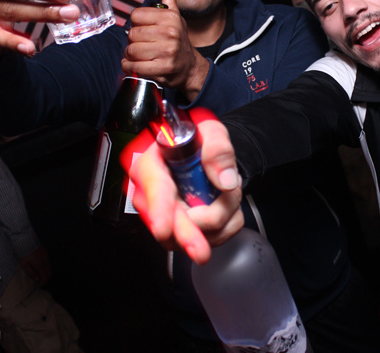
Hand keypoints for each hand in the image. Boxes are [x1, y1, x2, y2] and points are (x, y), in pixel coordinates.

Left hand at [19, 245, 51, 286]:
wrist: (27, 241)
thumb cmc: (24, 254)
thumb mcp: (25, 264)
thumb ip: (31, 272)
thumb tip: (37, 279)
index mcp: (40, 266)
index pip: (45, 277)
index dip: (43, 283)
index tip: (38, 285)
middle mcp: (45, 262)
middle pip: (49, 273)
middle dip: (45, 278)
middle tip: (39, 281)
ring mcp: (46, 257)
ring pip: (49, 267)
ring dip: (46, 272)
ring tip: (39, 274)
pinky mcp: (45, 253)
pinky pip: (48, 262)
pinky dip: (46, 266)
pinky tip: (40, 265)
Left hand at [122, 0, 210, 100]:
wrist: (189, 67)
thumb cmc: (178, 39)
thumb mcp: (174, 15)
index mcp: (170, 18)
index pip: (136, 16)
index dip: (137, 24)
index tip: (146, 29)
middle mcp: (170, 33)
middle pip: (132, 34)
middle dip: (134, 41)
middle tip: (144, 44)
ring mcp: (167, 52)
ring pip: (132, 51)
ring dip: (132, 56)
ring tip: (142, 55)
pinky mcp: (163, 69)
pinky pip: (135, 66)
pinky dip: (131, 67)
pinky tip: (138, 65)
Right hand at [126, 108, 243, 264]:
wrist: (204, 154)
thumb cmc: (199, 140)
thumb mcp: (210, 129)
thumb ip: (218, 146)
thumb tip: (224, 180)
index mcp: (150, 163)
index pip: (152, 187)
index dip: (159, 210)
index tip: (163, 228)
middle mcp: (150, 192)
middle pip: (166, 222)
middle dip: (186, 235)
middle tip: (200, 251)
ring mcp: (164, 214)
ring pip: (189, 233)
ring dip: (219, 217)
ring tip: (229, 191)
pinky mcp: (179, 229)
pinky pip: (206, 237)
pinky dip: (224, 226)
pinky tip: (224, 205)